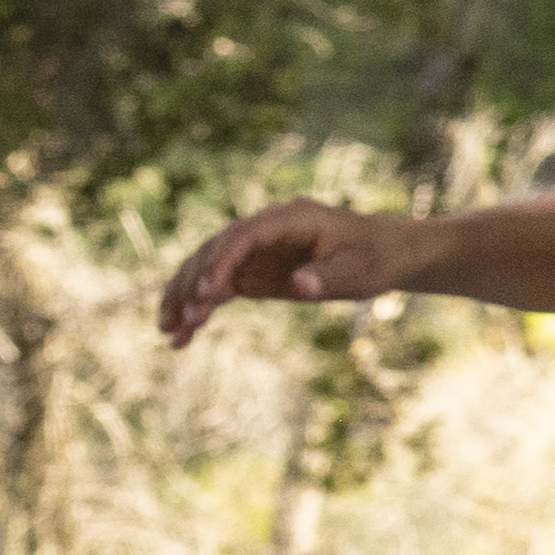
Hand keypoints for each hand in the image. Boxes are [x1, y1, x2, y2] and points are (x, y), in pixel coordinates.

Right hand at [154, 203, 408, 347]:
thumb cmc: (375, 256)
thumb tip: (300, 286)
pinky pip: (219, 289)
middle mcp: (264, 230)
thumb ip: (327, 276)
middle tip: (176, 320)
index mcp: (289, 218)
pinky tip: (182, 336)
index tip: (208, 293)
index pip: (243, 235)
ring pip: (208, 270)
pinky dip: (200, 309)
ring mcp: (255, 251)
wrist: (386, 253)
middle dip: (191, 284)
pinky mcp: (253, 271)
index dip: (221, 261)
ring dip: (185, 298)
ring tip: (168, 332)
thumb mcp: (359, 269)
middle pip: (214, 250)